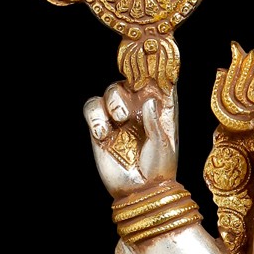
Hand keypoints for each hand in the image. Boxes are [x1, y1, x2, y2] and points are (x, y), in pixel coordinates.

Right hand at [83, 81, 178, 198]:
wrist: (139, 192)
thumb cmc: (158, 170)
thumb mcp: (162, 144)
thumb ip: (153, 120)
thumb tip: (147, 99)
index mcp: (159, 112)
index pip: (157, 85)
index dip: (155, 72)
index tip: (153, 61)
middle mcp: (138, 111)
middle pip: (130, 82)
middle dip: (130, 83)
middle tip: (137, 89)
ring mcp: (119, 120)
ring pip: (110, 92)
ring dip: (113, 99)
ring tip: (119, 118)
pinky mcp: (101, 130)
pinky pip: (92, 109)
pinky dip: (95, 116)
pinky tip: (103, 133)